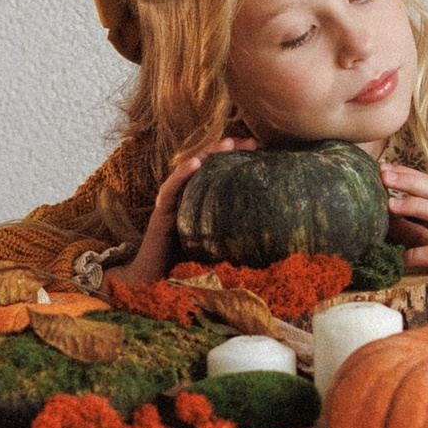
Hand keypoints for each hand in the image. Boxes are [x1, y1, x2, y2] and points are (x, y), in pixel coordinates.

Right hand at [122, 137, 252, 288]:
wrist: (155, 285)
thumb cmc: (188, 268)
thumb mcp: (220, 246)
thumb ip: (236, 235)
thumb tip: (272, 236)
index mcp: (200, 200)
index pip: (219, 169)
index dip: (238, 158)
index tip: (263, 151)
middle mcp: (185, 196)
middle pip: (207, 162)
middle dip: (228, 148)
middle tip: (254, 142)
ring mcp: (172, 202)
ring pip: (189, 169)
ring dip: (208, 153)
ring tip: (227, 143)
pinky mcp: (160, 213)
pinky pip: (170, 189)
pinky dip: (182, 174)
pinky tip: (195, 163)